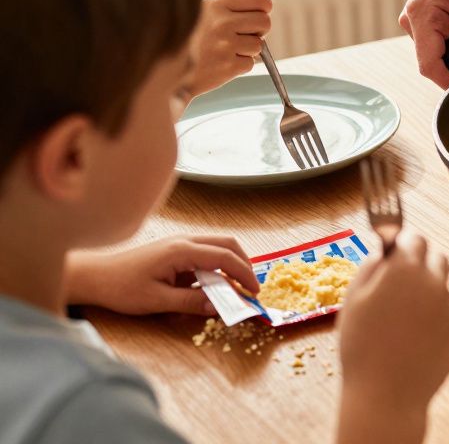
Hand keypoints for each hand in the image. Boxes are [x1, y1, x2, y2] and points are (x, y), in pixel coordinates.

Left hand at [65, 236, 258, 315]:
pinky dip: (217, 266)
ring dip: (231, 263)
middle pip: (227, 243)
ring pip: (217, 246)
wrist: (94, 276)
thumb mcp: (157, 301)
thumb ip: (191, 302)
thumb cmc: (121, 288)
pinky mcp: (174, 250)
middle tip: (251, 287)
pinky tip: (214, 284)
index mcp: (182, 251)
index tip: (254, 293)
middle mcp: (184, 241)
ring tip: (236, 287)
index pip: (225, 257)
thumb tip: (220, 307)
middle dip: (244, 263)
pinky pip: (205, 253)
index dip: (244, 274)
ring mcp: (179, 243)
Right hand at [190, 0, 273, 96]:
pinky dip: (240, 65)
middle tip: (242, 34)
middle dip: (258, 30)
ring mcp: (225, 45)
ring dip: (247, 50)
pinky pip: (250, 63)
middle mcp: (222, 22)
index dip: (264, 7)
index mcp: (217, 4)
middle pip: (265, 22)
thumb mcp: (208, 10)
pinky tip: (221, 62)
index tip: (259, 12)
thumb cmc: (192, 36)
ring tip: (226, 49)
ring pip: (259, 45)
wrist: (168, 69)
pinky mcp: (227, 66)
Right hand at [338, 230, 448, 412]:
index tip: (394, 251)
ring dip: (428, 290)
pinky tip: (416, 336)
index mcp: (405, 268)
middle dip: (419, 263)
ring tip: (404, 317)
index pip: (413, 237)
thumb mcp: (352, 299)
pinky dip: (436, 315)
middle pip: (435, 257)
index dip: (402, 242)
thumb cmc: (362, 346)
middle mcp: (434, 281)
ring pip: (443, 284)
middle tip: (399, 284)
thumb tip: (385, 248)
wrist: (387, 394)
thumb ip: (371, 265)